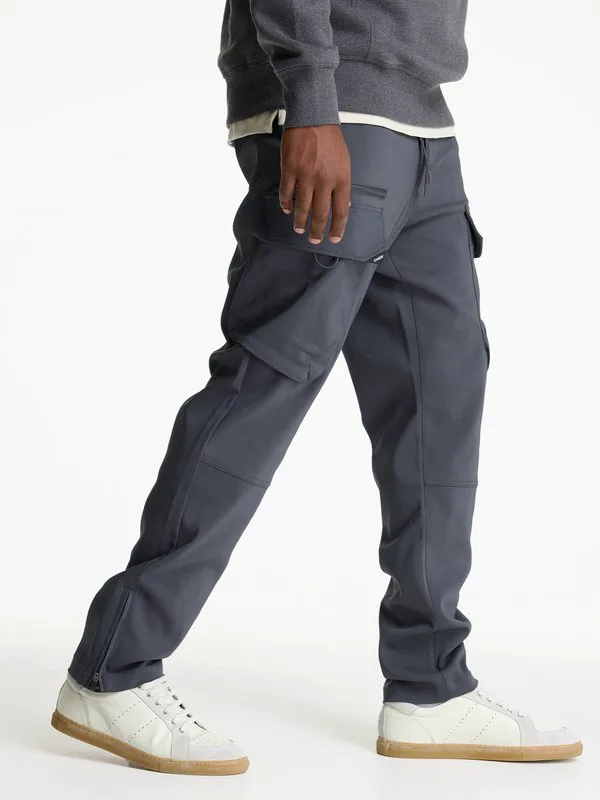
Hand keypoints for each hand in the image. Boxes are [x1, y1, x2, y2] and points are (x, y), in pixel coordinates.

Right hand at [279, 125, 350, 244]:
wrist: (313, 118)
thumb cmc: (331, 141)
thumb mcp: (344, 163)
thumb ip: (342, 185)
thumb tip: (344, 206)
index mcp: (341, 179)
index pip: (341, 211)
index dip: (337, 228)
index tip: (334, 239)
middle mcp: (324, 180)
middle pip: (321, 214)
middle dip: (317, 231)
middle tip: (314, 240)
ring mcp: (306, 175)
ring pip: (302, 207)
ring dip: (300, 222)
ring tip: (299, 229)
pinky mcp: (290, 169)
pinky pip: (286, 193)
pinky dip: (287, 204)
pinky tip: (287, 210)